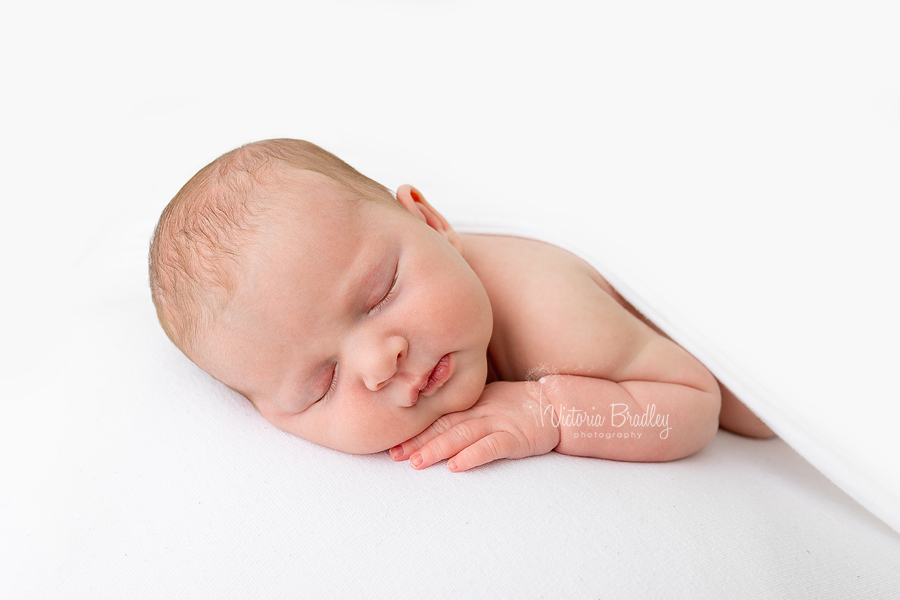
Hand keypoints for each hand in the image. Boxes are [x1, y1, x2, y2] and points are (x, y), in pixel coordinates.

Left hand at [389, 381, 560, 471]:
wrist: (556, 405)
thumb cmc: (519, 407)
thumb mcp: (488, 403)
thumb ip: (464, 413)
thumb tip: (435, 427)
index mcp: (472, 405)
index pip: (438, 418)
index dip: (415, 432)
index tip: (393, 444)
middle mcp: (480, 412)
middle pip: (444, 427)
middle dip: (418, 442)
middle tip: (396, 456)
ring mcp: (498, 423)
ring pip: (462, 435)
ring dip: (438, 449)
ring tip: (418, 462)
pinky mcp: (515, 437)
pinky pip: (491, 447)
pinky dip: (473, 455)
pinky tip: (456, 465)